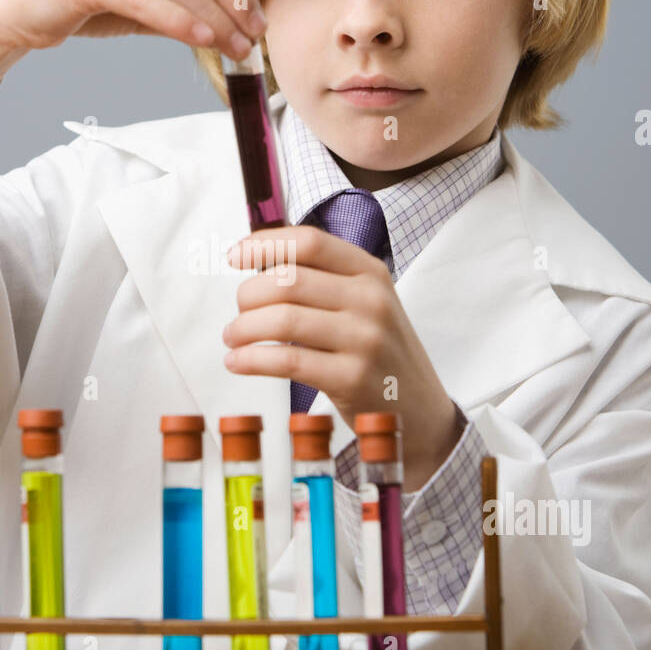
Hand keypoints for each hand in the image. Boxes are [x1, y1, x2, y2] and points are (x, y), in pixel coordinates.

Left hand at [223, 226, 467, 489]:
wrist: (418, 407)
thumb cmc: (378, 351)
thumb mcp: (365, 303)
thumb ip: (322, 279)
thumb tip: (257, 260)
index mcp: (370, 272)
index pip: (310, 242)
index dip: (264, 244)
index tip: (235, 257)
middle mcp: (371, 300)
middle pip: (289, 280)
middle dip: (248, 295)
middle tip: (238, 313)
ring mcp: (364, 339)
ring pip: (284, 319)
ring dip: (244, 328)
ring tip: (232, 338)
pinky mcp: (352, 378)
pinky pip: (288, 360)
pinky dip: (252, 359)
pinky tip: (237, 362)